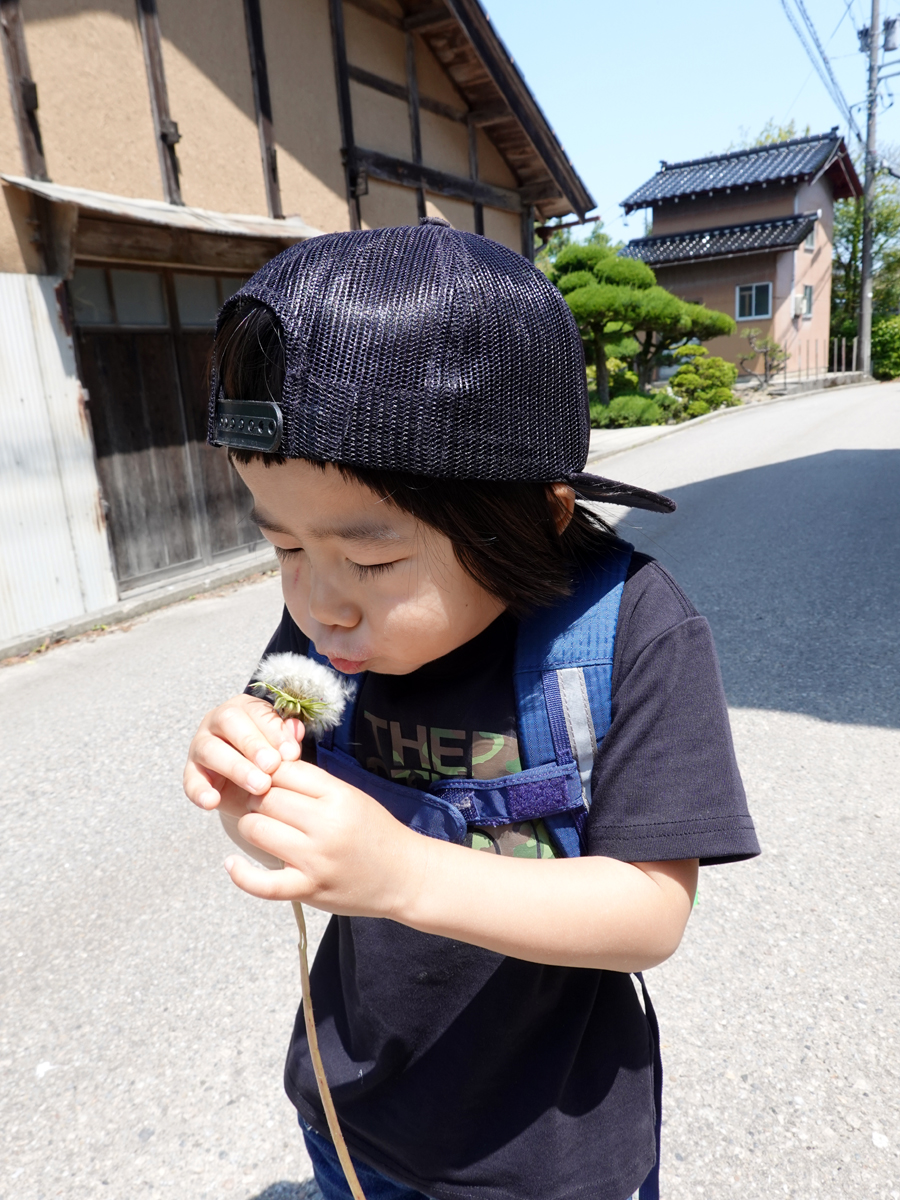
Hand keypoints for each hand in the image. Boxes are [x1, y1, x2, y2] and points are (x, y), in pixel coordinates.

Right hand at [183, 692, 303, 814]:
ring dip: (236, 768)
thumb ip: (289, 739)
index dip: (274, 731)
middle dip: (253, 744)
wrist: (251, 791)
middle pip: (228, 721)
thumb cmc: (269, 761)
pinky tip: (213, 802)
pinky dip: (200, 791)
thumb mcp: (282, 749)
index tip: (291, 754)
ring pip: (210, 749)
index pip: (256, 711)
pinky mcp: (191, 772)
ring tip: (260, 786)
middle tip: (272, 766)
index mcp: (245, 708)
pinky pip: (190, 780)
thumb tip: (297, 729)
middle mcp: (217, 721)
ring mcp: (201, 745)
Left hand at [226, 758, 428, 918]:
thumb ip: (314, 784)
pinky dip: (241, 874)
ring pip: (256, 830)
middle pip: (265, 798)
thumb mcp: (351, 796)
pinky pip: (262, 883)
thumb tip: (268, 768)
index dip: (267, 772)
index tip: (267, 779)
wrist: (405, 875)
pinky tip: (232, 864)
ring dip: (251, 827)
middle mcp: (326, 824)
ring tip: (261, 828)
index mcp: (338, 795)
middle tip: (263, 805)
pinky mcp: (309, 889)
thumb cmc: (375, 832)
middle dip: (256, 798)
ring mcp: (316, 859)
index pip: (283, 770)